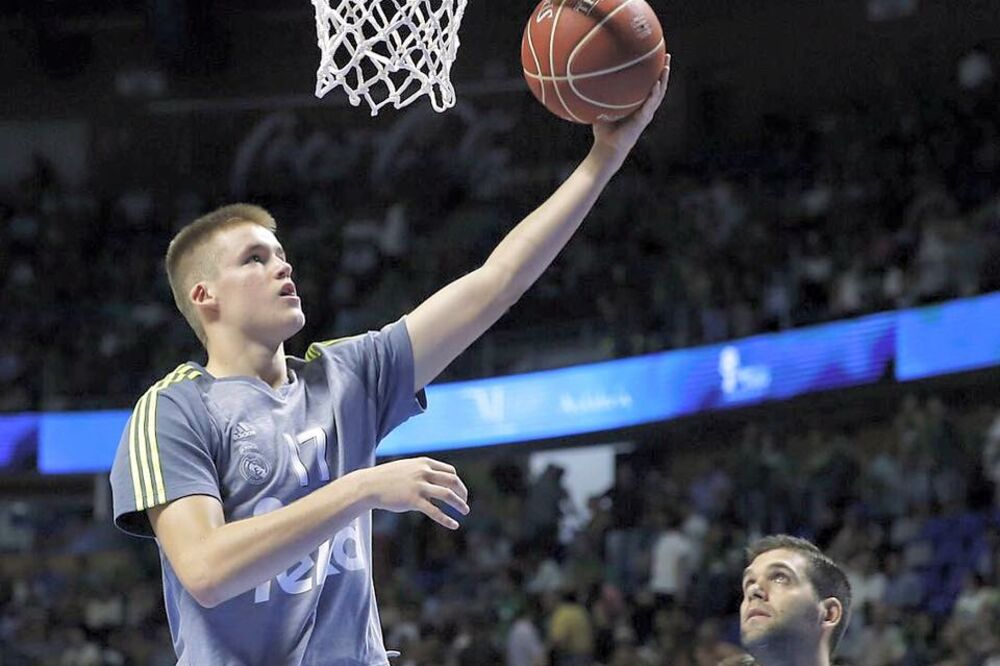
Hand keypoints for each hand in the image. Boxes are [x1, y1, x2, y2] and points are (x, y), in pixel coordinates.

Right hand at [355, 457, 469, 528]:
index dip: (458, 482)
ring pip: (447, 495)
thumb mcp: (407, 468)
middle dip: (462, 492)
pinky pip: (435, 511)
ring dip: (459, 504)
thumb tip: (436, 483)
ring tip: (465, 511)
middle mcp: (424, 472)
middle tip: (465, 502)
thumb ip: (422, 472)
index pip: (450, 471)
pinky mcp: (413, 500)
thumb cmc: (388, 478)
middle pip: (452, 481)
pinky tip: (454, 525)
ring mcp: (419, 486)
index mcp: (424, 463)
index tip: (459, 491)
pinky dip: (446, 519)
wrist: (369, 485)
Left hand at [591, 54, 670, 166]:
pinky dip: (654, 94)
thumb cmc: (603, 130)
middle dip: (663, 71)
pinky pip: (650, 104)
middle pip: (658, 86)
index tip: (654, 57)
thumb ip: (599, 95)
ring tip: (666, 67)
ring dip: (663, 80)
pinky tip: (656, 84)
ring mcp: (646, 113)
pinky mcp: (643, 119)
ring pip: (659, 94)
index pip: (647, 85)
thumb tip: (587, 78)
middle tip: (666, 55)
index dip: (652, 72)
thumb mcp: (601, 108)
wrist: (607, 146)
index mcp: (637, 104)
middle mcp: (644, 107)